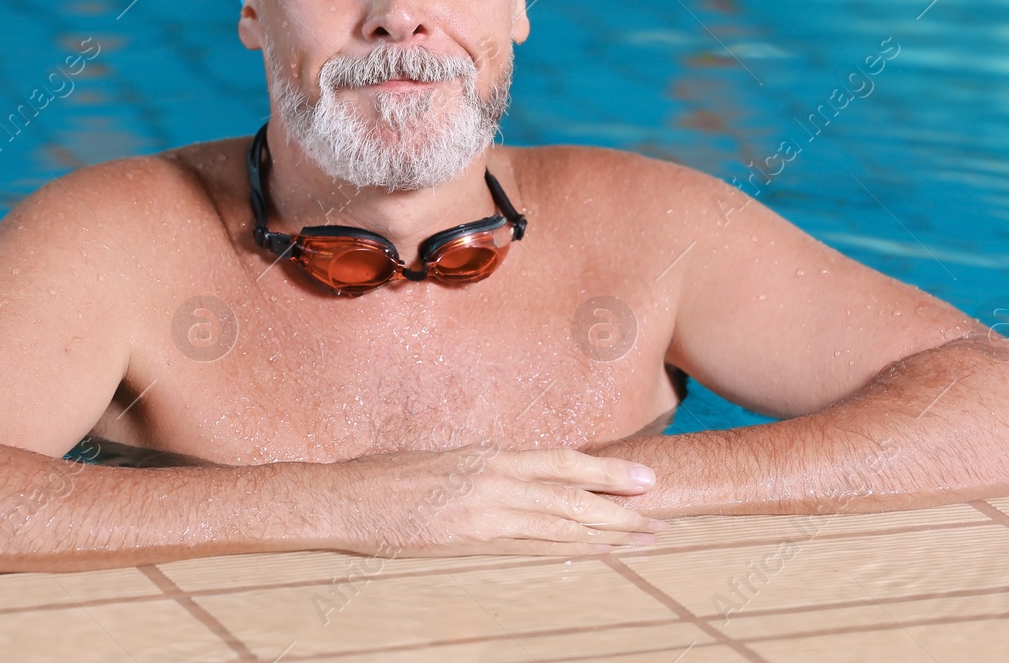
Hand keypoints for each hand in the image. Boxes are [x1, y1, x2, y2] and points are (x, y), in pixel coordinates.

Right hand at [322, 445, 664, 557]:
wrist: (346, 498)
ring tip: (645, 537)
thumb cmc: (389, 475)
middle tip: (662, 513)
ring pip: (560, 525)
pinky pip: (530, 549)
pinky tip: (596, 554)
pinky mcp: (471, 543)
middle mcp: (494, 481)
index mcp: (489, 455)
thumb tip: (523, 476)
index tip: (644, 476)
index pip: (563, 462)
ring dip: (607, 532)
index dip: (608, 469)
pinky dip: (569, 551)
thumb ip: (487, 468)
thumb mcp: (446, 458)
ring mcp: (484, 515)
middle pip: (572, 496)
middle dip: (621, 506)